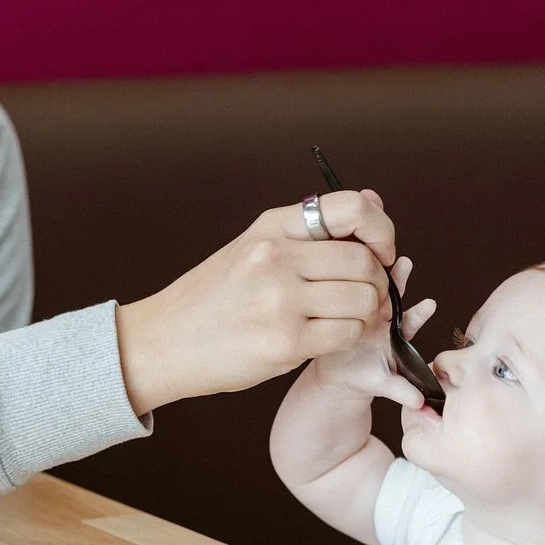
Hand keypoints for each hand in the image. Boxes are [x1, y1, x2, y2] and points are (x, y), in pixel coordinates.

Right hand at [115, 190, 395, 415]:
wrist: (164, 341)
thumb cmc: (212, 297)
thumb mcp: (254, 246)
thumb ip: (312, 230)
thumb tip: (373, 202)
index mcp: (271, 227)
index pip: (352, 209)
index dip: (381, 231)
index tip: (379, 252)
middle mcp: (276, 257)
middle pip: (365, 262)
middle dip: (378, 282)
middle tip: (367, 295)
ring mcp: (281, 300)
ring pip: (364, 300)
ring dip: (368, 313)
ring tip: (347, 317)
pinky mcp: (286, 342)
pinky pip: (348, 333)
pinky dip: (351, 336)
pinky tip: (332, 335)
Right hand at [311, 252, 436, 412]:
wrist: (338, 377)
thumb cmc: (366, 379)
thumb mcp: (385, 385)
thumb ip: (403, 392)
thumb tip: (423, 406)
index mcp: (396, 338)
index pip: (410, 323)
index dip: (419, 314)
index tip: (430, 304)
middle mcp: (382, 321)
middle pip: (392, 297)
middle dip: (399, 280)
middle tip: (406, 262)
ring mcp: (362, 312)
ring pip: (368, 288)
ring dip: (371, 270)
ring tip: (374, 251)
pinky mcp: (343, 310)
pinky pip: (344, 292)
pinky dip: (346, 277)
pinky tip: (342, 257)